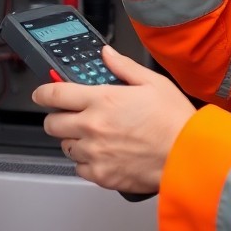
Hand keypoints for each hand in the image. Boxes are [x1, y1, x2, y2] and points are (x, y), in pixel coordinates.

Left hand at [32, 45, 196, 194]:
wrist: (189, 157)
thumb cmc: (175, 121)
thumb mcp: (152, 82)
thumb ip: (123, 67)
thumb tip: (107, 54)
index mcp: (102, 100)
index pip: (54, 94)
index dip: (43, 92)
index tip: (42, 94)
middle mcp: (92, 127)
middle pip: (52, 123)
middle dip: (57, 117)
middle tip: (71, 115)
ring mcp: (95, 153)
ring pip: (65, 147)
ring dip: (73, 140)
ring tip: (93, 136)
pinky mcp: (102, 175)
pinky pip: (79, 169)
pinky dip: (86, 162)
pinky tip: (102, 154)